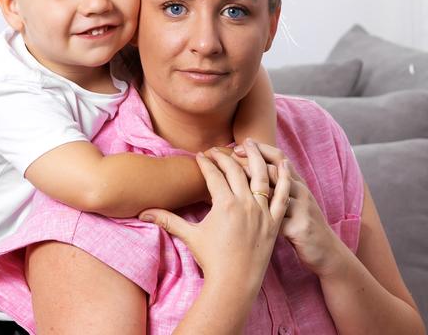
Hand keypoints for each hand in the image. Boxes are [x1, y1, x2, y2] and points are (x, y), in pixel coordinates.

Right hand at [139, 148, 290, 286]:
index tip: (200, 156)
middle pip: (235, 170)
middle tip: (217, 150)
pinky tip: (284, 163)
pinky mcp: (275, 221)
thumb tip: (143, 213)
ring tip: (249, 142)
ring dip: (255, 156)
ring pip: (261, 175)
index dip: (205, 163)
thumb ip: (168, 220)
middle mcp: (245, 203)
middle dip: (224, 156)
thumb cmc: (212, 260)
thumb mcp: (190, 236)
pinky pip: (283, 195)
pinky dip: (285, 178)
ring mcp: (263, 211)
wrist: (235, 283)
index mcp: (225, 204)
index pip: (214, 174)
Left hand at [237, 141, 343, 277]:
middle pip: (275, 168)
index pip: (279, 156)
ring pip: (276, 190)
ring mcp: (302, 208)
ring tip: (231, 182)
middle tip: (229, 157)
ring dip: (252, 184)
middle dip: (250, 161)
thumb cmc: (303, 223)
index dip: (258, 148)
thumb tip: (250, 172)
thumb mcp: (293, 201)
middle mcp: (300, 191)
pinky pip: (277, 218)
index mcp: (297, 182)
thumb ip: (276, 186)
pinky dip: (258, 215)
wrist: (328, 252)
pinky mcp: (300, 227)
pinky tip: (240, 214)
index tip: (237, 146)